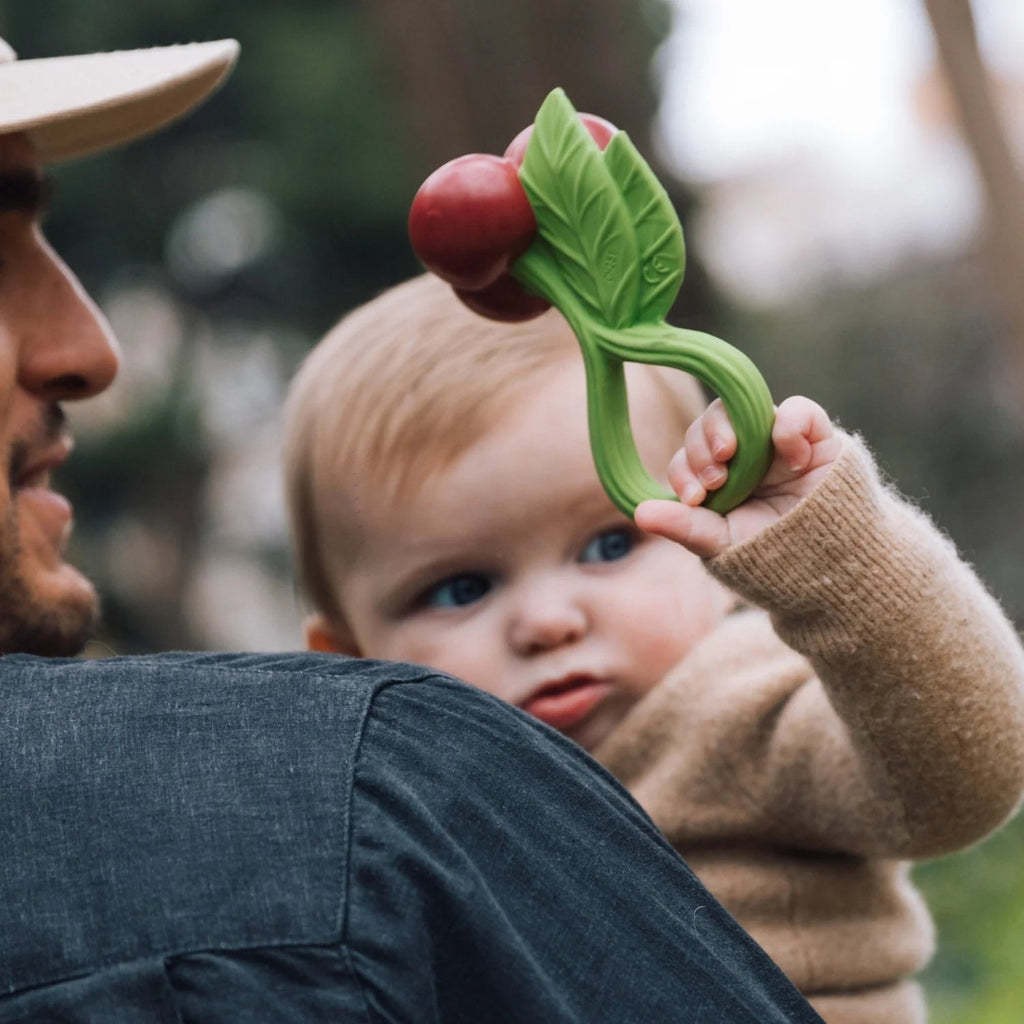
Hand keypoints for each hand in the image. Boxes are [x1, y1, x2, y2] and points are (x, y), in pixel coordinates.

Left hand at [635, 396, 843, 557]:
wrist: (834, 566)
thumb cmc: (773, 556)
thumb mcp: (724, 544)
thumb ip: (685, 526)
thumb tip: (638, 511)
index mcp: (717, 476)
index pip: (688, 457)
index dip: (684, 469)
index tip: (695, 497)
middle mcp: (744, 453)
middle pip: (709, 425)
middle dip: (701, 446)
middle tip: (715, 476)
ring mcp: (777, 441)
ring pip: (743, 407)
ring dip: (728, 426)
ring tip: (731, 454)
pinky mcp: (815, 436)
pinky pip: (799, 410)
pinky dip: (789, 423)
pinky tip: (789, 454)